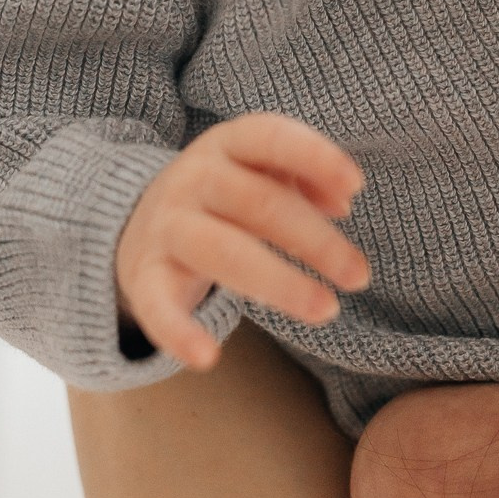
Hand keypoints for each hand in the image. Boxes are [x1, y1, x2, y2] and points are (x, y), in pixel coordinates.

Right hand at [115, 114, 370, 371]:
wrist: (138, 217)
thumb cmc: (225, 194)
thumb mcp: (261, 170)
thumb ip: (305, 176)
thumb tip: (342, 203)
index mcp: (226, 144)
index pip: (270, 138)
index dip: (314, 157)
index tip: (357, 184)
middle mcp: (193, 178)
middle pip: (259, 204)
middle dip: (316, 241)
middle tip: (360, 276)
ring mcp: (167, 226)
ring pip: (224, 252)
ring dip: (280, 282)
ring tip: (327, 310)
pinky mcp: (144, 276)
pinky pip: (158, 306)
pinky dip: (179, 333)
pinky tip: (207, 359)